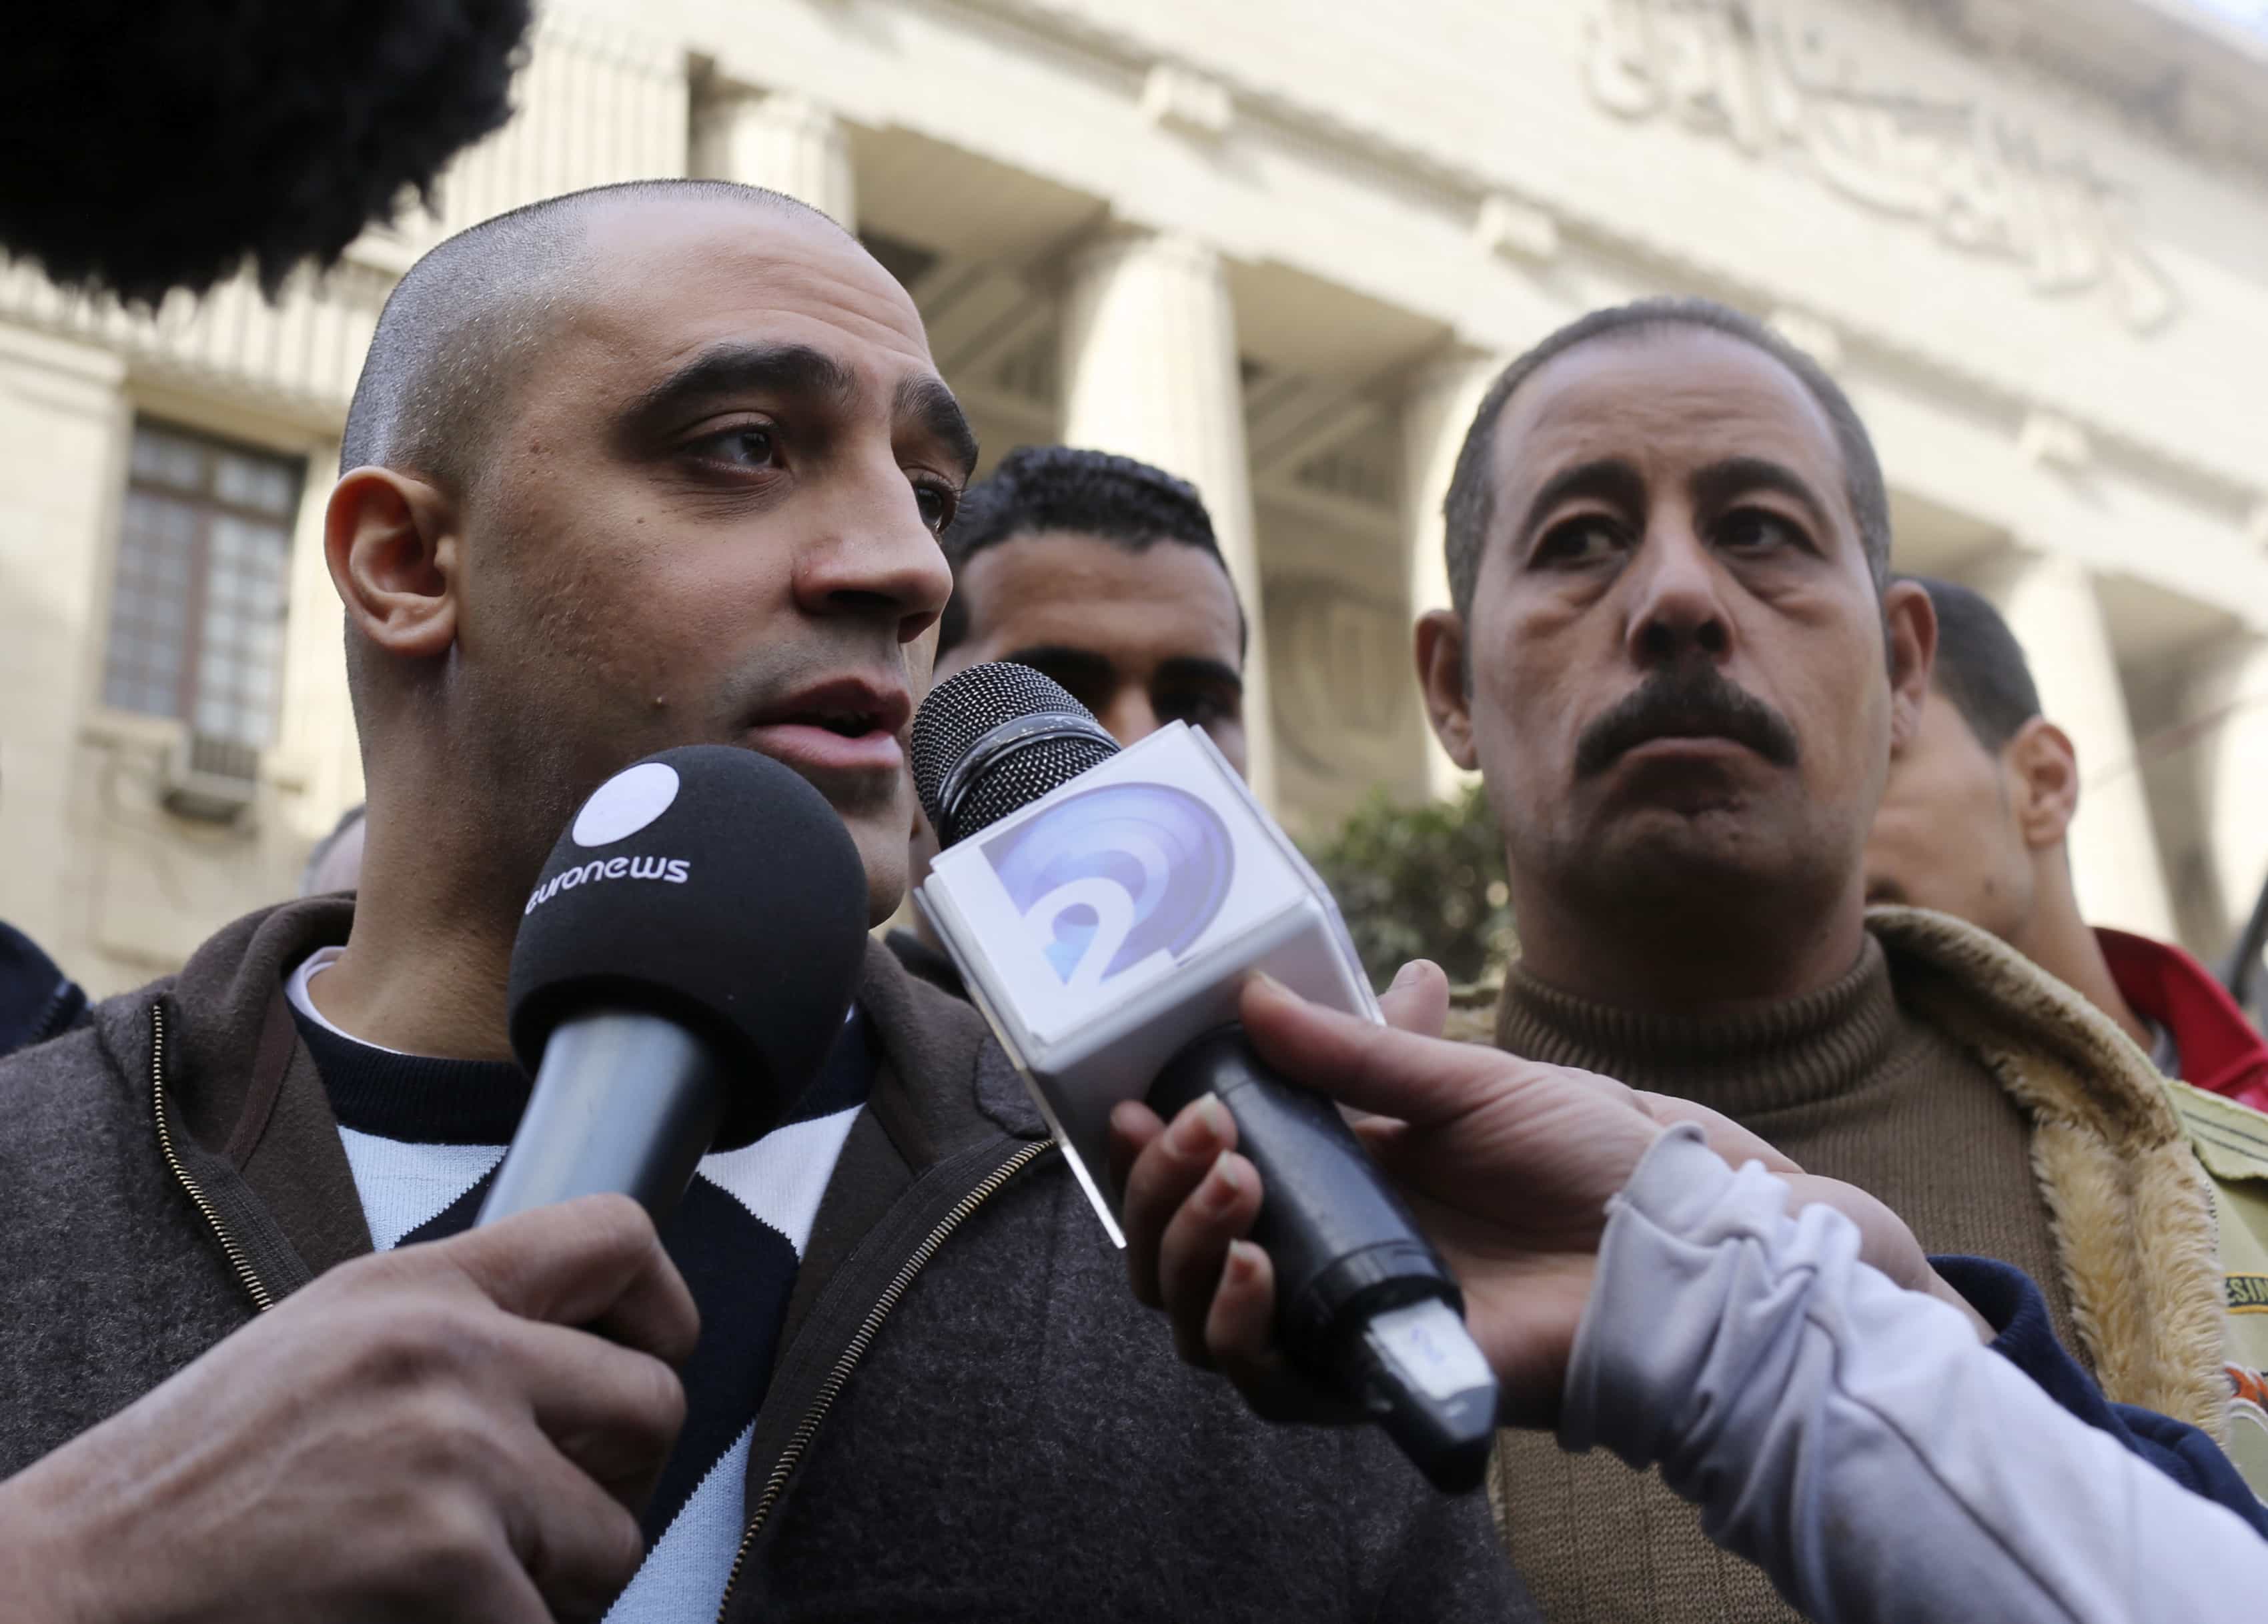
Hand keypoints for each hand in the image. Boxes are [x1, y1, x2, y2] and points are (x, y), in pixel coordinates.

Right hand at [0, 1194, 695, 1623]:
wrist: (77, 1592)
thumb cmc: (196, 1490)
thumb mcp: (325, 1349)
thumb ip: (454, 1334)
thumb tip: (588, 1360)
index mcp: (416, 1290)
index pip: (614, 1235)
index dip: (660, 1308)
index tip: (647, 1357)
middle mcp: (448, 1355)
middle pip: (652, 1403)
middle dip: (613, 1480)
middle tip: (538, 1522)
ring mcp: (455, 1460)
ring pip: (614, 1539)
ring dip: (556, 1585)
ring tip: (449, 1585)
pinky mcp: (451, 1565)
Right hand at [1111, 967, 1986, 1430]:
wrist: (1670, 1247)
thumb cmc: (1584, 1160)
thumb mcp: (1463, 1080)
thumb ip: (1356, 1051)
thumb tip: (1251, 997)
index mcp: (1334, 1171)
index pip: (1202, 1173)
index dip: (1150, 1149)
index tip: (1131, 1102)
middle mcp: (1318, 1246)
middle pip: (1177, 1247)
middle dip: (1159, 1189)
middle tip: (1201, 1132)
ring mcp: (1335, 1315)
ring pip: (1195, 1316)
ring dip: (1184, 1249)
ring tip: (1233, 1186)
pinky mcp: (1364, 1377)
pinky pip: (1262, 1382)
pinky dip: (1236, 1328)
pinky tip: (1259, 1269)